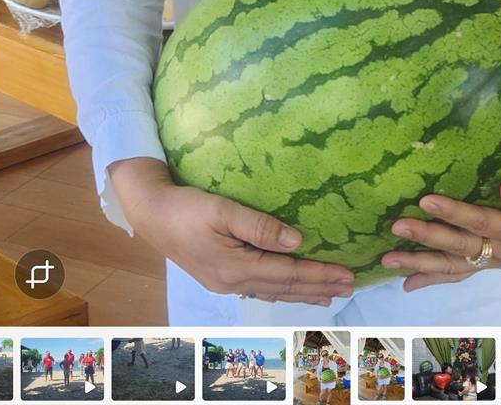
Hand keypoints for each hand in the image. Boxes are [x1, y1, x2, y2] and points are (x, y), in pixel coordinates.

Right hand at [110, 158, 353, 304]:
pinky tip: (289, 288)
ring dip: (303, 291)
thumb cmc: (186, 207)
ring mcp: (225, 283)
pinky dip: (282, 288)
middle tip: (349, 285)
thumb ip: (259, 226)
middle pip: (284, 287)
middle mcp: (234, 282)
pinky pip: (260, 288)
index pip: (288, 273)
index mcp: (236, 267)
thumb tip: (297, 241)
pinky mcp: (219, 276)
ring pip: (273, 291)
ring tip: (328, 292)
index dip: (318, 274)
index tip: (346, 273)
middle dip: (317, 286)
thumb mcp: (222, 209)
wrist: (151, 214)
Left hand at [381, 115, 500, 291]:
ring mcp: (495, 259)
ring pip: (454, 265)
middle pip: (460, 247)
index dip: (454, 212)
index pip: (481, 222)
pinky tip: (407, 281)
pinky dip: (433, 276)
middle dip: (427, 238)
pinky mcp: (489, 258)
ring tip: (389, 259)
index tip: (425, 199)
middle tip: (397, 227)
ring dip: (421, 263)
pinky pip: (458, 271)